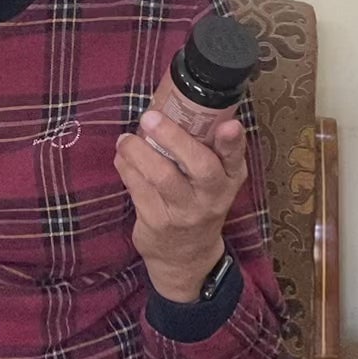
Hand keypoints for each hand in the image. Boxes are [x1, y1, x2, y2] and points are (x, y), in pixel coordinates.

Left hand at [114, 110, 246, 303]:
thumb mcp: (213, 179)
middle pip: (199, 165)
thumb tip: (172, 103)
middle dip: (174, 138)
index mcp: (229, 179)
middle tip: (150, 117)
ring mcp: (184, 212)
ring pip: (162, 176)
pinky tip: (122, 157)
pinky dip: (126, 168)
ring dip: (138, 151)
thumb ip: (204, 148)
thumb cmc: (198, 202)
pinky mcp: (157, 222)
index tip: (229, 124)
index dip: (233, 141)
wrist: (186, 255)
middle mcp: (211, 196)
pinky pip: (138, 188)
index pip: (235, 157)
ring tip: (126, 139)